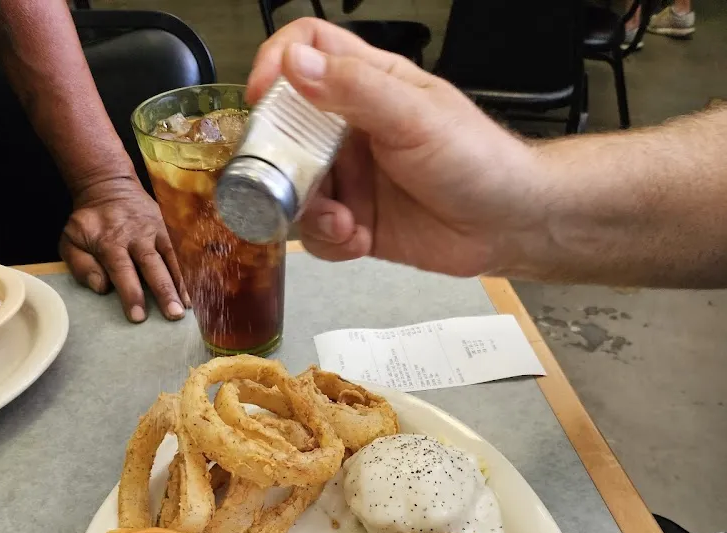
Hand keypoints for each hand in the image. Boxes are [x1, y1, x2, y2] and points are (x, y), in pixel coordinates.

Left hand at [59, 176, 190, 321]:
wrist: (109, 187)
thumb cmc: (89, 223)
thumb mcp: (71, 239)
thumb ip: (81, 265)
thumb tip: (102, 287)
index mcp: (110, 241)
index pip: (122, 270)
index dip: (131, 293)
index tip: (138, 316)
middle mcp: (136, 236)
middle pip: (152, 266)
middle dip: (163, 291)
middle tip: (173, 315)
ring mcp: (155, 232)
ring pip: (169, 261)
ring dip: (179, 285)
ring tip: (186, 309)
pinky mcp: (166, 231)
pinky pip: (177, 256)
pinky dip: (184, 276)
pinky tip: (190, 297)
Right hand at [247, 20, 542, 277]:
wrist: (509, 225)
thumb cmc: (476, 159)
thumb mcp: (415, 116)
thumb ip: (355, 90)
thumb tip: (295, 65)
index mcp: (368, 84)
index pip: (306, 51)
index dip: (276, 66)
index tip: (262, 101)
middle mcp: (351, 129)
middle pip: (285, 130)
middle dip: (280, 162)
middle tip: (291, 185)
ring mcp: (352, 178)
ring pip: (296, 189)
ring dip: (309, 211)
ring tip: (342, 223)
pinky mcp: (356, 224)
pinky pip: (319, 233)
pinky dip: (329, 241)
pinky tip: (357, 241)